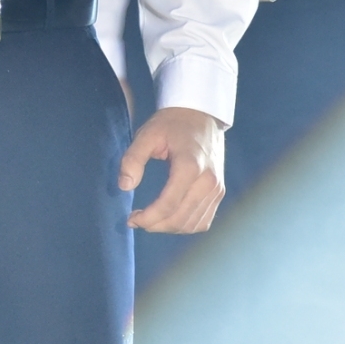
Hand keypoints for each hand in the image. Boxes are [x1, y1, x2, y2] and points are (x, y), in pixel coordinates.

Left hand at [119, 106, 226, 232]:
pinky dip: (185, 226)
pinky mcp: (219, 192)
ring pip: (193, 224)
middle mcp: (208, 181)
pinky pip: (204, 221)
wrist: (201, 115)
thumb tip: (124, 186)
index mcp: (190, 166)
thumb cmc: (172, 124)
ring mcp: (217, 188)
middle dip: (155, 225)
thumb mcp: (147, 134)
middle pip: (180, 218)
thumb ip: (133, 158)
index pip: (168, 204)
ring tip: (150, 220)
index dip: (148, 217)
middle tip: (135, 221)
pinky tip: (168, 219)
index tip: (131, 219)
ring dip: (169, 228)